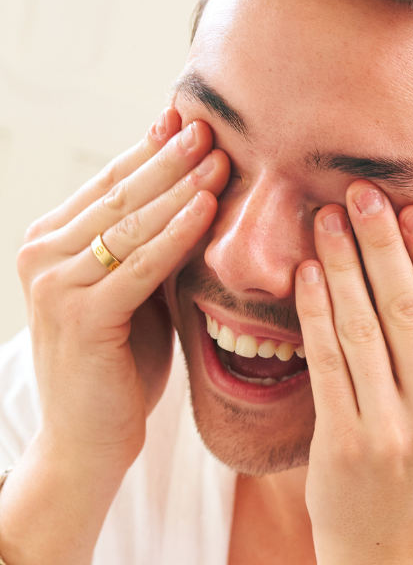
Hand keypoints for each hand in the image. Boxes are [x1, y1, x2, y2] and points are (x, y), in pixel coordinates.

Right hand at [18, 107, 224, 482]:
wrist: (88, 443)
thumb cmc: (118, 372)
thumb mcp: (136, 297)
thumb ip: (151, 250)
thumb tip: (194, 193)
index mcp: (49, 244)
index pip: (108, 185)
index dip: (152, 151)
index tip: (194, 121)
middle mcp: (41, 255)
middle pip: (119, 195)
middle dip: (168, 158)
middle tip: (212, 124)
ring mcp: (55, 284)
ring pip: (129, 224)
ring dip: (178, 187)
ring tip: (219, 156)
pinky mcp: (81, 316)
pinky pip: (140, 266)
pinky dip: (176, 234)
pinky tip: (207, 208)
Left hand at [299, 187, 412, 564]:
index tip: (412, 207)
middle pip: (411, 311)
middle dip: (383, 243)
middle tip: (361, 191)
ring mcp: (395, 435)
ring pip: (366, 329)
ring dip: (342, 265)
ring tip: (326, 219)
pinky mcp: (345, 446)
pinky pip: (328, 363)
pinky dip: (314, 312)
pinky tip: (304, 275)